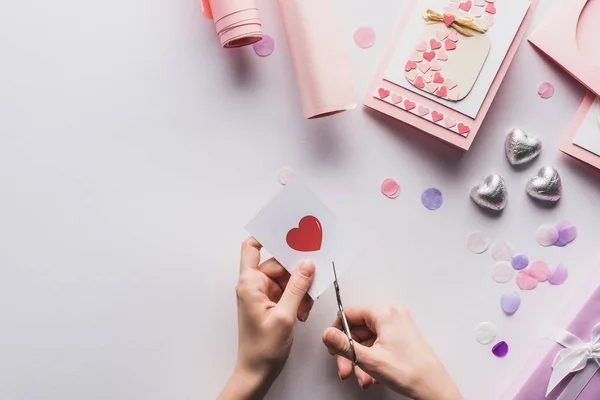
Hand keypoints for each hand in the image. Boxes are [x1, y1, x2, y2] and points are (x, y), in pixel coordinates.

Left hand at [218, 237, 315, 399]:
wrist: (257, 372)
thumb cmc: (263, 349)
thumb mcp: (285, 315)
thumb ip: (297, 287)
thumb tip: (307, 264)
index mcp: (250, 283)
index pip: (252, 248)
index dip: (266, 236)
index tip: (288, 233)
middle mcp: (254, 285)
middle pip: (278, 264)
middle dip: (297, 274)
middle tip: (311, 284)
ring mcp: (262, 294)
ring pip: (287, 279)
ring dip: (300, 290)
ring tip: (305, 308)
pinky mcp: (270, 303)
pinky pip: (288, 291)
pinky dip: (298, 299)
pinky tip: (302, 312)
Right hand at [322, 305, 461, 399]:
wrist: (434, 387)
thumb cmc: (410, 371)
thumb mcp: (369, 359)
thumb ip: (344, 345)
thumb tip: (327, 334)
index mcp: (384, 313)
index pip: (349, 313)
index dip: (338, 332)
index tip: (333, 346)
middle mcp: (392, 315)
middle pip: (357, 329)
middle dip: (350, 353)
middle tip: (347, 368)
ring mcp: (397, 326)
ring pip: (367, 340)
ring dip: (361, 360)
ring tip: (362, 376)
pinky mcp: (400, 337)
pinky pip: (377, 344)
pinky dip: (371, 359)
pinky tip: (372, 374)